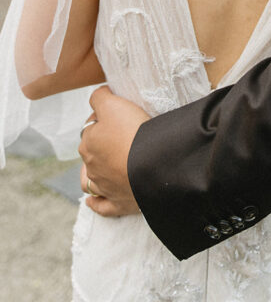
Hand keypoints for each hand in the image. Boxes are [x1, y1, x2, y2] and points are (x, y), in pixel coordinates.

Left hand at [78, 86, 149, 216]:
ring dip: (93, 173)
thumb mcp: (114, 104)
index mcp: (88, 142)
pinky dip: (96, 203)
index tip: (119, 115)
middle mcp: (91, 166)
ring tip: (103, 166)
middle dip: (101, 144)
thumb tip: (96, 96)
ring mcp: (103, 187)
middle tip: (121, 135)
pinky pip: (102, 205)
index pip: (91, 126)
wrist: (151, 166)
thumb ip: (100, 97)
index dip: (104, 118)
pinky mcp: (117, 203)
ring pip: (91, 179)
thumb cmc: (133, 133)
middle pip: (92, 151)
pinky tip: (93, 201)